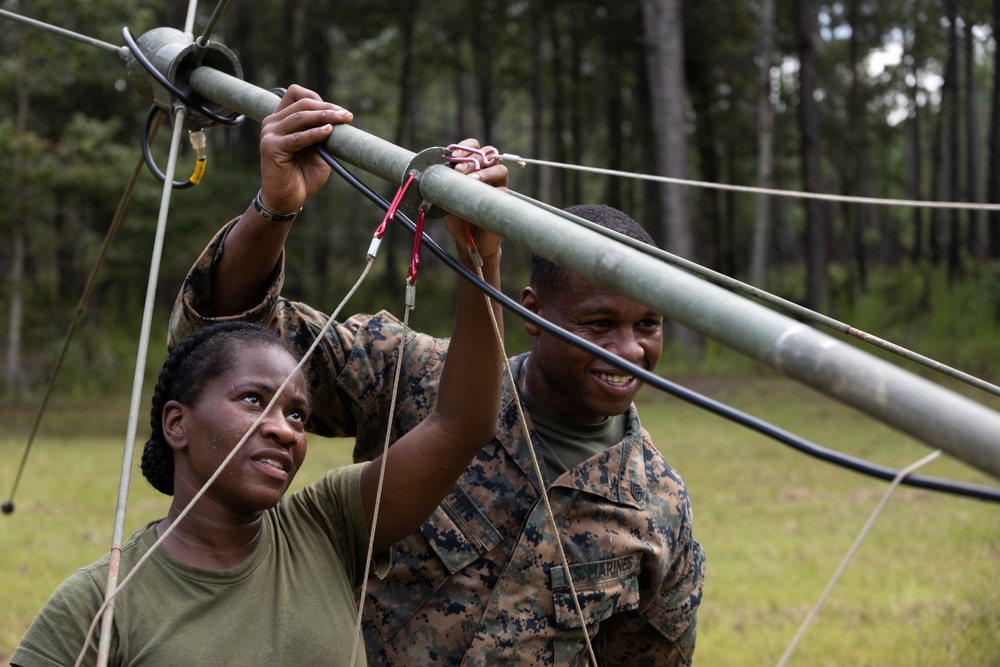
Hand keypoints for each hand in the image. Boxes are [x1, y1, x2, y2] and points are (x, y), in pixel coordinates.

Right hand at [257, 84, 353, 215]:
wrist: (288, 200)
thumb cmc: (303, 176)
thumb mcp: (318, 150)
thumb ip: (323, 133)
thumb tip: (340, 118)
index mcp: (281, 120)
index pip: (296, 94)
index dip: (319, 99)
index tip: (339, 111)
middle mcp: (272, 123)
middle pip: (302, 103)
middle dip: (327, 108)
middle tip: (347, 116)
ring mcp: (269, 134)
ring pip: (300, 116)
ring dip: (324, 117)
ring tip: (342, 120)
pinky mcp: (271, 148)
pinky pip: (297, 137)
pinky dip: (314, 133)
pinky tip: (328, 132)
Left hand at [443, 138, 507, 262]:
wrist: (468, 241)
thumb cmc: (457, 218)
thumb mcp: (445, 199)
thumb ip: (444, 184)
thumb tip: (436, 172)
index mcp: (471, 168)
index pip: (473, 147)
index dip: (464, 147)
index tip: (452, 155)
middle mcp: (486, 174)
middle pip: (487, 154)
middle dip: (472, 159)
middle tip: (459, 170)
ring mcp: (496, 186)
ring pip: (499, 169)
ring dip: (484, 172)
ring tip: (471, 180)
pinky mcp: (503, 200)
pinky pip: (503, 190)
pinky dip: (493, 190)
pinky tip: (482, 196)